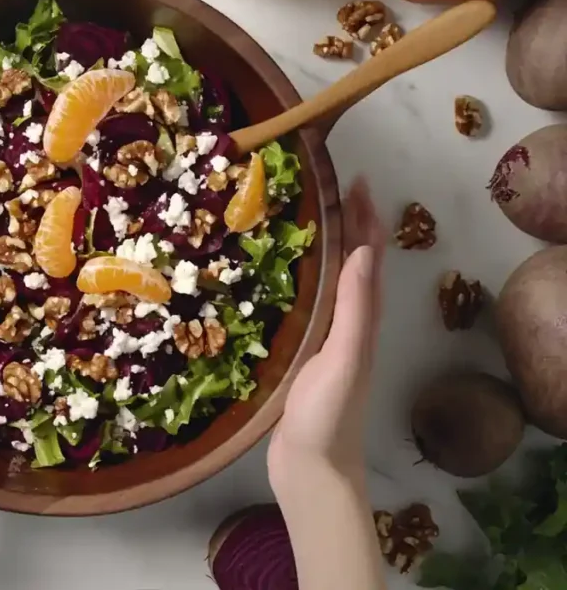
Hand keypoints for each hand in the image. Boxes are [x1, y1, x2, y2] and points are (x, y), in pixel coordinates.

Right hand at [268, 177, 384, 477]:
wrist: (312, 469)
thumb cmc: (329, 416)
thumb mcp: (345, 359)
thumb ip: (354, 309)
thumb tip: (362, 250)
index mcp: (362, 323)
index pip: (369, 259)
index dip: (366, 220)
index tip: (356, 181)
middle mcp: (349, 326)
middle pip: (352, 265)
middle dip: (348, 225)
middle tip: (328, 189)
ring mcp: (327, 342)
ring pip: (330, 284)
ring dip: (325, 250)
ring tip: (306, 220)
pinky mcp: (303, 357)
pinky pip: (309, 307)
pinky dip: (303, 283)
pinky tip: (282, 280)